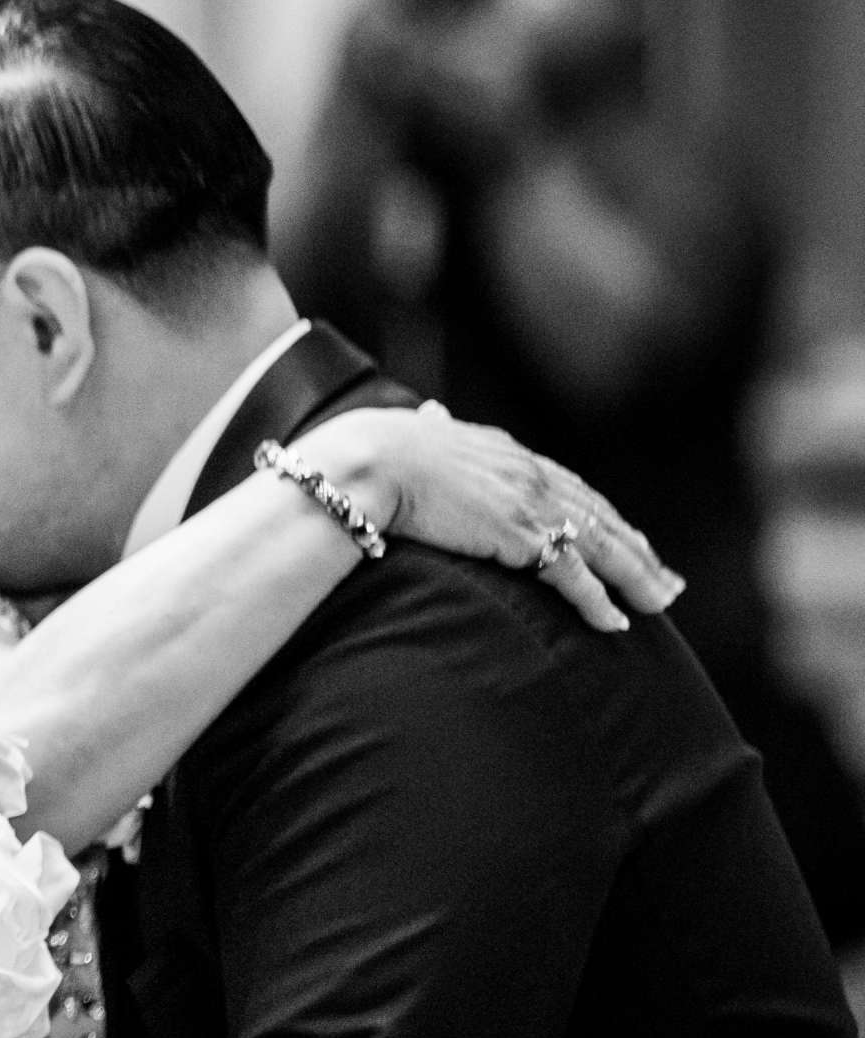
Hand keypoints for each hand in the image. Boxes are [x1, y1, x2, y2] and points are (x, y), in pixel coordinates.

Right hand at [293, 401, 683, 631]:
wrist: (369, 460)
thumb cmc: (377, 450)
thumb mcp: (419, 434)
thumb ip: (435, 431)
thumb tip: (428, 416)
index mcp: (509, 452)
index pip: (571, 488)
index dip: (603, 516)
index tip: (627, 537)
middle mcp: (531, 474)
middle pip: (600, 517)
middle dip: (637, 550)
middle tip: (667, 580)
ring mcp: (530, 503)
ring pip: (601, 546)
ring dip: (636, 577)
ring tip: (659, 602)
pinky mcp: (520, 535)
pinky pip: (572, 574)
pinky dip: (597, 599)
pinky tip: (615, 622)